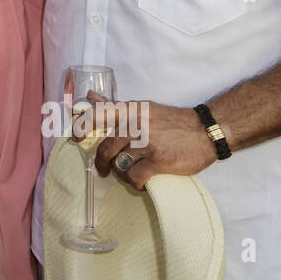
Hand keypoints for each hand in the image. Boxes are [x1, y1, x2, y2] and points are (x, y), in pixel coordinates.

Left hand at [92, 99, 217, 188]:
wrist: (205, 131)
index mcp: (129, 110)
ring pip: (120, 165)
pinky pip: (135, 177)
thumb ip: (114, 105)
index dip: (81, 128)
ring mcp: (147, 143)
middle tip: (105, 170)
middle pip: (106, 149)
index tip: (74, 139)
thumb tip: (89, 96)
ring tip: (131, 175)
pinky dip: (136, 184)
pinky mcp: (158, 160)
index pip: (97, 115)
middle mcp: (135, 124)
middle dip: (103, 163)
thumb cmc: (172, 121)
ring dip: (123, 174)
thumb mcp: (142, 108)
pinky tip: (142, 183)